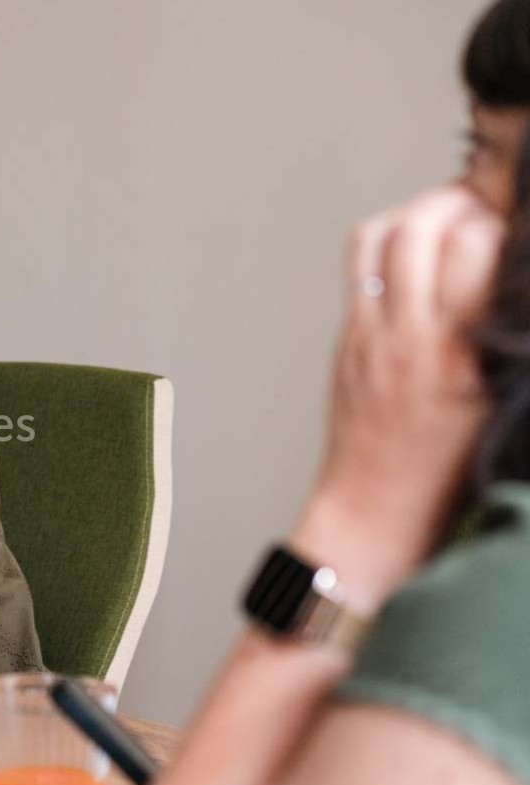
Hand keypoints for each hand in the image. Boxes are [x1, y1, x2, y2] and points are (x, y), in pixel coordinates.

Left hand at [292, 184, 505, 602]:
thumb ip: (510, 342)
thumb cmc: (448, 473)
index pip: (480, 248)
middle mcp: (409, 333)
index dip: (506, 219)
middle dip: (461, 198)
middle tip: (489, 204)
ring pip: (381, 235)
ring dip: (418, 211)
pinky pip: (359, 265)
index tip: (522, 220)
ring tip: (451, 217)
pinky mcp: (347, 337)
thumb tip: (520, 285)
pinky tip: (415, 251)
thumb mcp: (502, 405)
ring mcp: (370, 332)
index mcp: (459, 354)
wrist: (374, 510)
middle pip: (424, 226)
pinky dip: (387, 240)